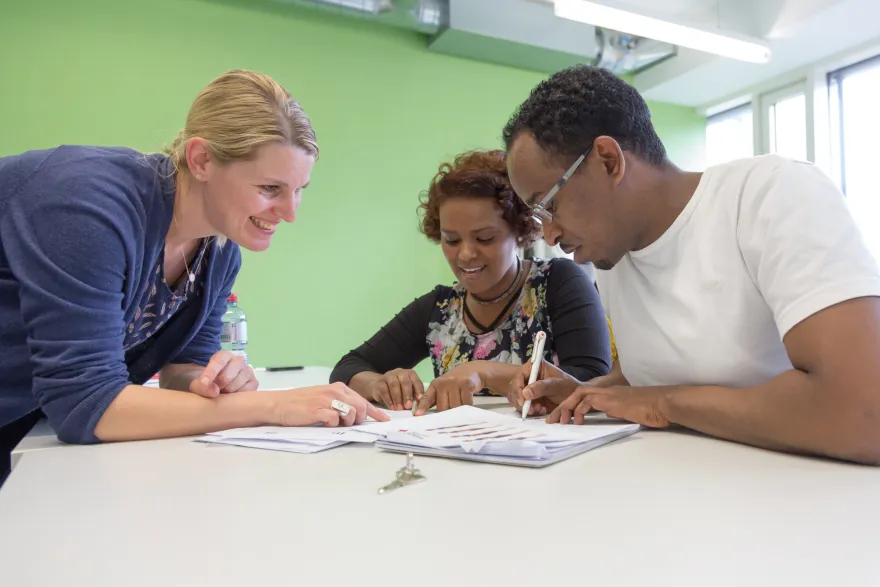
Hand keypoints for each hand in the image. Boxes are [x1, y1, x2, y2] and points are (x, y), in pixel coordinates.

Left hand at [190, 351, 258, 396]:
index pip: (219, 361)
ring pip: (236, 385)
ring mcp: (248, 371)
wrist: (218, 389)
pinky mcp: (254, 383)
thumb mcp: (199, 384)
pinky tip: (232, 395)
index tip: (204, 383)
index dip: (210, 372)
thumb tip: (215, 392)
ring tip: (223, 393)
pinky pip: (245, 392)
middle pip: (227, 376)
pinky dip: (237, 397)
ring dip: (227, 393)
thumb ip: (201, 386)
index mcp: (224, 355)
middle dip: (218, 386)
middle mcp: (239, 361)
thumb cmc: (208, 383)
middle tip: (213, 391)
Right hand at [269, 382, 390, 426]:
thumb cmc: (301, 403)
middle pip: (361, 407)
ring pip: (351, 414)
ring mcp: (327, 400)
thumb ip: (340, 403)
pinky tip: (323, 423)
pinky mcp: (318, 411)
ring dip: (346, 423)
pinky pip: (335, 420)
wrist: (279, 404)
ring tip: (333, 422)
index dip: (376, 412)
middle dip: (360, 419)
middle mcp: (335, 391)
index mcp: (338, 388)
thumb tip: (357, 415)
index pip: (362, 400)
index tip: (385, 420)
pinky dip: (332, 425)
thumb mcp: (324, 398)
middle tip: (349, 424)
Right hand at [368, 368, 424, 410]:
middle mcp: (400, 372)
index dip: (418, 390)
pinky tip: (392, 407)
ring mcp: (388, 376)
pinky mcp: (379, 382)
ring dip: (398, 398)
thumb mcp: (408, 393)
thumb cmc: (399, 391)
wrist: (381, 388)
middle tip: (408, 406)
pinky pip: (384, 390)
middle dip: (407, 394)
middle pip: (404, 381)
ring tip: (399, 408)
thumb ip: (414, 397)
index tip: (419, 399)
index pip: (415, 380)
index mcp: (409, 374)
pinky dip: (389, 400)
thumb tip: (419, 406)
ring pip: (394, 385)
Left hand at [414, 363, 484, 414]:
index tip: (417, 414)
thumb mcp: (442, 389)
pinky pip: (466, 402)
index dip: (422, 406)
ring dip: (459, 409)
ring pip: (455, 406)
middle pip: (443, 407)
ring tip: (461, 403)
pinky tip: (467, 400)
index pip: (427, 397)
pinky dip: (468, 404)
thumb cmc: (454, 383)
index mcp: (434, 385)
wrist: (470, 370)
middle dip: (448, 412)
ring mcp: (455, 382)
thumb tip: (424, 415)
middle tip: (453, 410)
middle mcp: (443, 383)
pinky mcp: (466, 383)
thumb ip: (434, 400)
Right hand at [509, 360, 581, 416]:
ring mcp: (529, 387)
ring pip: (517, 397)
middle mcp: (530, 375)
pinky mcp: (530, 398)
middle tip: (529, 409)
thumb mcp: (556, 385)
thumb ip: (541, 387)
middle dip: (521, 399)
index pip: (520, 375)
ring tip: (537, 410)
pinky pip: (522, 404)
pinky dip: (529, 409)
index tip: (522, 400)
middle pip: (516, 387)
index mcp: (535, 366)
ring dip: (525, 406)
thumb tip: (525, 393)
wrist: (576, 399)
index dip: (518, 387)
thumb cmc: (568, 387)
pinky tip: (539, 410)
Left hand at [547, 386, 670, 427]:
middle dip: (562, 406)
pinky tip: (577, 420)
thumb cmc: (650, 409)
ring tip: (558, 421)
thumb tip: (608, 414)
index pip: (584, 396)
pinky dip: (579, 409)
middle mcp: (606, 391)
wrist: (663, 404)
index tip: (561, 418)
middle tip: (551, 420)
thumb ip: (616, 410)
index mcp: (609, 394)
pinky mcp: (611, 399)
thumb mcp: (628, 411)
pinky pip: (588, 401)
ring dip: (566, 408)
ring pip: (578, 394)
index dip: (570, 406)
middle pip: (576, 393)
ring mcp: (608, 394)